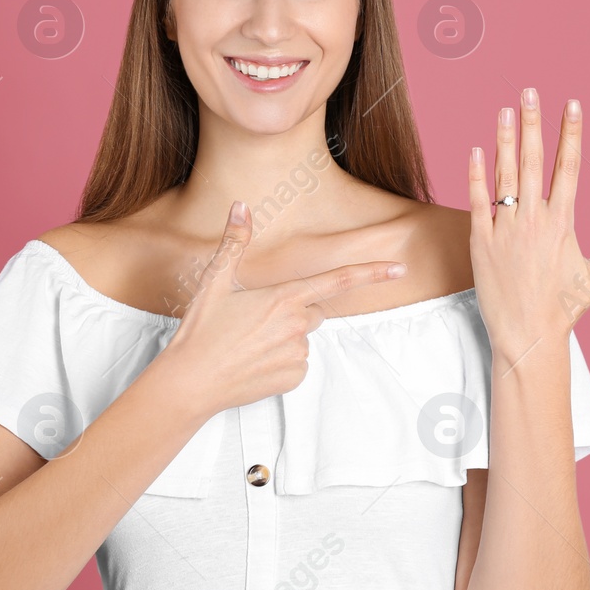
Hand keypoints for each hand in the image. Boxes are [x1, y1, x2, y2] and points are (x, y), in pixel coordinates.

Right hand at [158, 201, 408, 416]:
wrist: (190, 383)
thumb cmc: (201, 331)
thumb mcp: (215, 281)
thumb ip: (234, 242)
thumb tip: (241, 205)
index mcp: (284, 298)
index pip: (338, 281)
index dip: (371, 272)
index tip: (399, 268)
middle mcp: (298, 326)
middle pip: (312, 310)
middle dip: (292, 310)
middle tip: (254, 319)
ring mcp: (298, 355)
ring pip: (302, 338)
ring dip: (283, 337)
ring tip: (246, 344)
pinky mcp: (293, 379)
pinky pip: (296, 363)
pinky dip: (280, 361)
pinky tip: (252, 362)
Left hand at [468, 90, 589, 359]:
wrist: (527, 336)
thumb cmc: (565, 307)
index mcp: (562, 224)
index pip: (567, 167)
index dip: (569, 134)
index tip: (572, 105)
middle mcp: (533, 221)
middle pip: (532, 161)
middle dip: (533, 123)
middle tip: (530, 91)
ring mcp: (504, 230)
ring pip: (504, 176)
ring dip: (504, 140)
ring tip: (505, 110)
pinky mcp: (480, 242)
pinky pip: (477, 201)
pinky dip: (476, 175)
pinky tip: (476, 149)